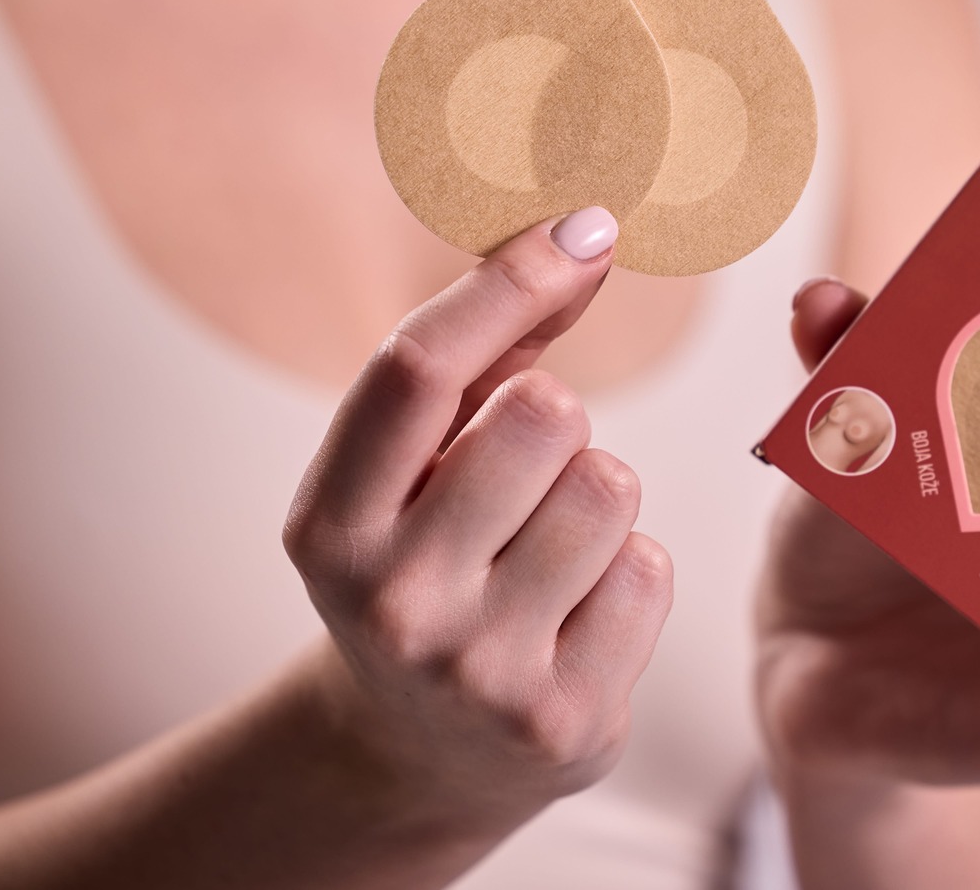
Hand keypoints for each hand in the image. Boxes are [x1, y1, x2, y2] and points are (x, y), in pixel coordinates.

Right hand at [281, 209, 672, 836]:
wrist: (421, 755)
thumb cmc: (431, 559)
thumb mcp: (417, 467)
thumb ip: (489, 348)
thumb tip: (584, 231)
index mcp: (329, 523)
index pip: (415, 368)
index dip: (510, 280)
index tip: (588, 223)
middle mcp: (392, 600)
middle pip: (542, 414)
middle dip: (558, 419)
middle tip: (526, 474)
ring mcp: (477, 670)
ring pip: (612, 487)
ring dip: (598, 498)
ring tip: (548, 553)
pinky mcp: (562, 721)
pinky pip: (650, 571)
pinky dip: (630, 574)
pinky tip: (579, 615)